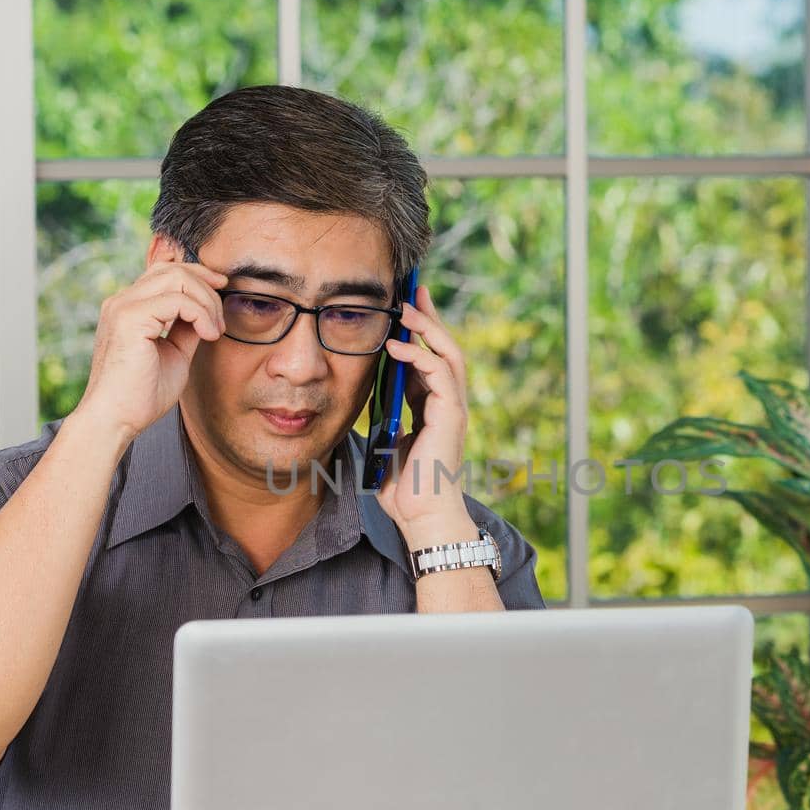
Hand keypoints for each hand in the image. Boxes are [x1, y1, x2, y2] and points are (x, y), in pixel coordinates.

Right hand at [70, 260, 228, 442]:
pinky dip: (200, 313)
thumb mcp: (175, 353)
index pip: (165, 272)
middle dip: (206, 286)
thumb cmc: (141, 396)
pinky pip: (177, 299)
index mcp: (129, 307)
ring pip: (177, 277)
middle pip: (173, 268)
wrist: (116, 420)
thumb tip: (207, 311)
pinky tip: (208, 334)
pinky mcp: (130, 318)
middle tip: (220, 320)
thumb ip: (187, 328)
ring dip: (206, 301)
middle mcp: (122, 301)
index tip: (222, 288)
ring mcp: (123, 306)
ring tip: (214, 330)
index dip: (198, 275)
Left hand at [374, 284, 478, 546]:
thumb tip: (356, 403)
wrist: (421, 517)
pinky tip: (396, 344)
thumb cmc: (402, 490)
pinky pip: (439, 372)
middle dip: (430, 318)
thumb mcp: (383, 444)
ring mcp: (453, 408)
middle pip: (445, 348)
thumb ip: (379, 421)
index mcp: (432, 409)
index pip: (429, 361)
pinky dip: (418, 354)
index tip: (401, 312)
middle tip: (413, 292)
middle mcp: (447, 404)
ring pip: (448, 353)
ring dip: (427, 327)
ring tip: (406, 307)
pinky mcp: (451, 415)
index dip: (417, 335)